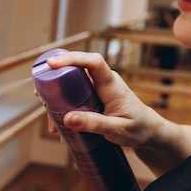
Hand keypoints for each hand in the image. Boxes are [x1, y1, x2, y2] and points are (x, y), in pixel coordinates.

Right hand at [44, 51, 164, 149]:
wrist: (149, 132)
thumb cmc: (138, 130)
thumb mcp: (117, 130)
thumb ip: (93, 124)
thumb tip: (67, 118)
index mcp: (111, 85)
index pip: (92, 62)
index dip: (71, 58)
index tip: (51, 63)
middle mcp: (104, 82)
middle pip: (76, 70)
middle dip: (55, 79)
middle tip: (40, 95)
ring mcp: (98, 88)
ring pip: (72, 85)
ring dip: (58, 99)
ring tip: (51, 124)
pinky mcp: (94, 96)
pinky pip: (75, 95)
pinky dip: (64, 107)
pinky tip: (60, 127)